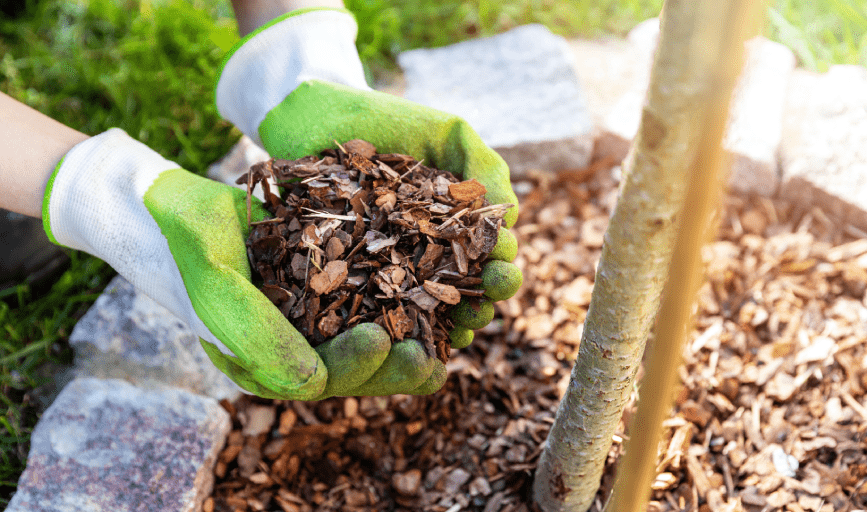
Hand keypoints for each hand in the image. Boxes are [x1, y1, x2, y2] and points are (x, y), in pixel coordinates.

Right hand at [43, 129, 442, 398]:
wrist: (182, 206)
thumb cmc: (192, 244)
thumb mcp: (218, 285)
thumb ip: (257, 336)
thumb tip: (313, 385)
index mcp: (264, 363)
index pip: (318, 379)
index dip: (355, 366)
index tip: (383, 339)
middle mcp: (292, 348)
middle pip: (354, 369)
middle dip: (394, 366)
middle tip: (429, 353)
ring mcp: (312, 320)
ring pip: (368, 340)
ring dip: (408, 340)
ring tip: (448, 334)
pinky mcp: (329, 288)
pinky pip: (370, 303)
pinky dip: (403, 301)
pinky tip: (437, 294)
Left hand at [216, 9, 522, 391]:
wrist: (313, 114)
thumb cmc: (385, 120)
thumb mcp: (447, 133)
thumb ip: (485, 166)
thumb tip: (510, 218)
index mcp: (454, 224)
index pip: (488, 256)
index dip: (500, 267)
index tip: (500, 268)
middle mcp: (425, 251)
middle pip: (462, 290)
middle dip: (480, 302)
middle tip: (482, 306)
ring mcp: (386, 266)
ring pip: (424, 308)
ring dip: (446, 325)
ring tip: (455, 331)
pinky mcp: (344, 275)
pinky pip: (370, 310)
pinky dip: (391, 327)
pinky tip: (405, 338)